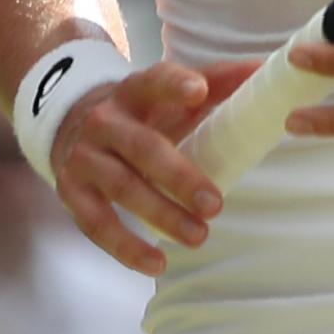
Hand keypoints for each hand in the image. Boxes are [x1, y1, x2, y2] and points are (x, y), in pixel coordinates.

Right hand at [53, 59, 256, 275]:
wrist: (69, 123)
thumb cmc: (139, 113)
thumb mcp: (169, 94)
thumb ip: (217, 82)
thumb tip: (264, 70)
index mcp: (134, 91)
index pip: (154, 81)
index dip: (174, 84)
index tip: (199, 92)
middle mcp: (105, 121)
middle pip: (141, 147)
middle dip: (178, 176)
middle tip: (215, 204)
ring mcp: (84, 157)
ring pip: (121, 187)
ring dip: (160, 214)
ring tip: (199, 236)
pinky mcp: (71, 192)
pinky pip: (97, 224)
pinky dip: (126, 247)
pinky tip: (157, 263)